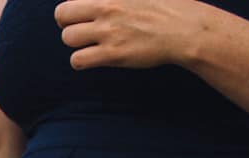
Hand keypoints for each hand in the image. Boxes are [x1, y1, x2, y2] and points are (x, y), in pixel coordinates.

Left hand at [54, 0, 205, 70]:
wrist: (185, 29)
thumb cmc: (167, 8)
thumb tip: (103, 1)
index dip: (74, 8)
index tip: (83, 14)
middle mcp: (107, 8)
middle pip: (62, 14)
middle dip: (67, 23)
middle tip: (80, 29)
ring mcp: (109, 31)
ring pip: (68, 38)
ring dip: (76, 43)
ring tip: (90, 44)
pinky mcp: (113, 53)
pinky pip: (78, 60)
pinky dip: (80, 61)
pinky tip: (92, 58)